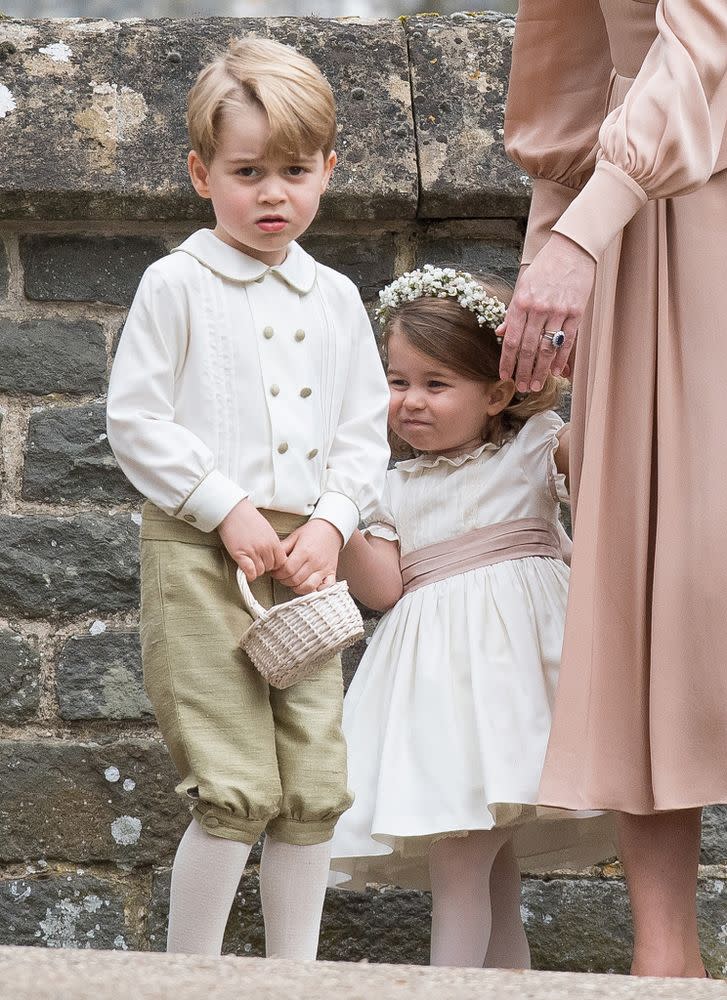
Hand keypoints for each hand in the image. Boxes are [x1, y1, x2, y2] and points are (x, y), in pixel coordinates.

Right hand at [218, 499, 285, 581]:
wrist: (233, 511)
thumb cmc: (248, 518)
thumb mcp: (267, 530)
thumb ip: (272, 543)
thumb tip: (273, 556)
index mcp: (273, 541)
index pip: (281, 562)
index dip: (275, 564)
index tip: (268, 562)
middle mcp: (265, 548)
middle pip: (270, 568)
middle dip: (264, 566)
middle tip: (256, 561)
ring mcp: (253, 551)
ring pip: (260, 571)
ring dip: (255, 570)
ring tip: (250, 563)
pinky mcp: (240, 555)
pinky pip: (250, 572)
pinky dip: (249, 574)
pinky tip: (246, 571)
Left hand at [273, 518, 342, 594]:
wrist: (331, 529)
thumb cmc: (311, 533)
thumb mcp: (294, 536)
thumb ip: (282, 549)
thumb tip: (271, 560)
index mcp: (304, 551)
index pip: (287, 570)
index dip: (277, 574)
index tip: (275, 572)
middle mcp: (315, 562)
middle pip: (296, 580)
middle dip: (284, 581)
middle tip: (282, 576)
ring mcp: (324, 569)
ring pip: (308, 587)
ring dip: (298, 587)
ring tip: (294, 581)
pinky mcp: (332, 573)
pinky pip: (326, 588)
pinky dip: (317, 590)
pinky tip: (309, 585)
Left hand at [497, 234, 595, 390]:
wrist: (571, 250)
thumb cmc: (544, 268)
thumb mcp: (522, 286)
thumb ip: (512, 312)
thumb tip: (501, 333)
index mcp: (521, 303)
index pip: (512, 339)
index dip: (507, 360)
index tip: (504, 375)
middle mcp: (538, 309)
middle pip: (529, 348)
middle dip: (524, 371)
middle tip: (522, 387)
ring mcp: (558, 311)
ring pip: (547, 348)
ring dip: (541, 370)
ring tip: (537, 385)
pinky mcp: (576, 312)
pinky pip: (567, 341)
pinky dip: (561, 358)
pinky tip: (557, 371)